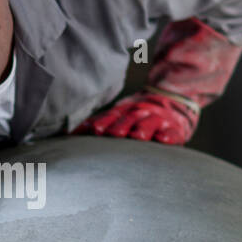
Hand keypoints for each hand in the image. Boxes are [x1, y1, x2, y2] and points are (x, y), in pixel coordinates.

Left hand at [72, 92, 195, 143]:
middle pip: (128, 119)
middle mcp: (139, 113)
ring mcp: (157, 120)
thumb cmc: (137, 114)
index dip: (102, 122)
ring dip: (143, 130)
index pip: (110, 116)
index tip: (93, 130)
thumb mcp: (119, 114)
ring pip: (149, 124)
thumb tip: (66, 135)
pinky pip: (172, 132)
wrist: (173, 100)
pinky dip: (168, 136)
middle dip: (119, 126)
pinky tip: (163, 140)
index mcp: (123, 111)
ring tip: (137, 137)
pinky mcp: (174, 128)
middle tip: (111, 134)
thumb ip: (97, 124)